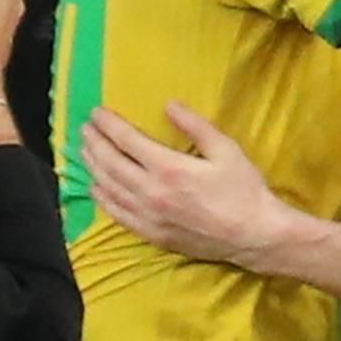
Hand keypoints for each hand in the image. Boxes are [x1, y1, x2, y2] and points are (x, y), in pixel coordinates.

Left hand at [83, 101, 285, 266]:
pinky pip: (117, 215)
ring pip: (109, 188)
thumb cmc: (244, 190)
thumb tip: (169, 105)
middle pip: (111, 163)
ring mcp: (149, 216)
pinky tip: (96, 188)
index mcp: (169, 168)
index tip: (97, 113)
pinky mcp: (151, 234)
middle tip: (85, 128)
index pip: (127, 141)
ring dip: (93, 167)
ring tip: (85, 151)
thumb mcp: (226, 149)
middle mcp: (151, 193)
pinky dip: (102, 199)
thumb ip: (195, 125)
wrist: (254, 236)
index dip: (108, 125)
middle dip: (95, 143)